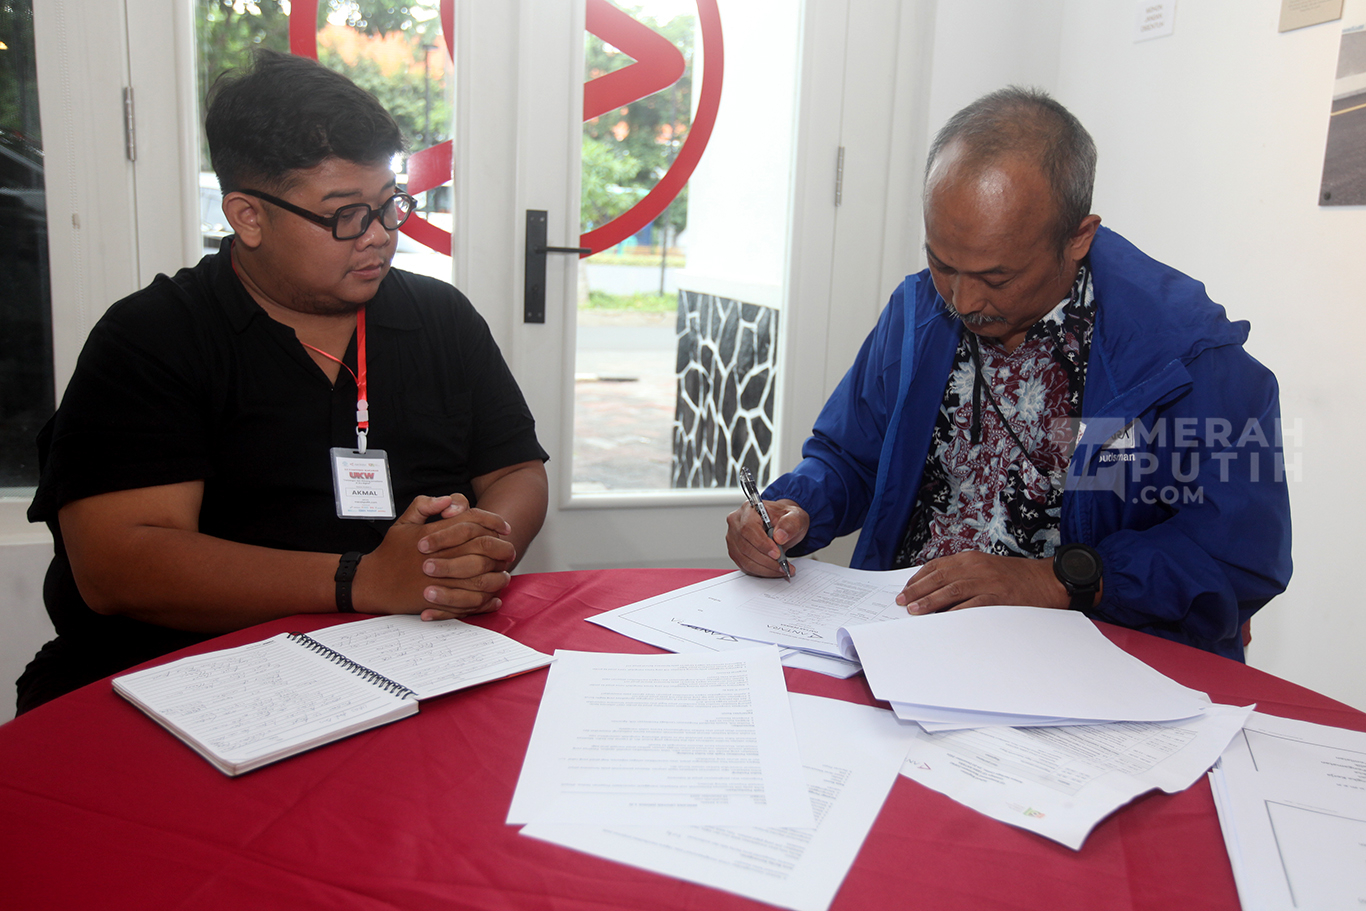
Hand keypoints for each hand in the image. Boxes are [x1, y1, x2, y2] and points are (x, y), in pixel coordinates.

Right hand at [354, 494, 513, 619]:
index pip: (471, 522)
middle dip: (502, 548)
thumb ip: (425, 505)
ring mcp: (440, 580)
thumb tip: (447, 500)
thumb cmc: (389, 552)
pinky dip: (485, 601)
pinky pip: (469, 602)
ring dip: (497, 576)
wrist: (372, 583)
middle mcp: (440, 555)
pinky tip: (493, 599)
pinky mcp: (438, 600)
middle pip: (482, 548)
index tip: (505, 528)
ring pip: (480, 577)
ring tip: (504, 574)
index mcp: (434, 534)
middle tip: (510, 551)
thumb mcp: (403, 522)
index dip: (493, 523)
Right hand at [726, 498, 808, 576]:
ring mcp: (734, 538)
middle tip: (783, 566)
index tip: (776, 554)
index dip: (761, 543)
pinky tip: (772, 570)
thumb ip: (790, 523)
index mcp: (749, 509)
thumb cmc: (785, 519)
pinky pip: (745, 566)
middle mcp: (737, 523)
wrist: (783, 526)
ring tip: (781, 569)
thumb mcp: (795, 516)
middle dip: (766, 560)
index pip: (748, 528)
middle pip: (745, 546)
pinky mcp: (736, 551)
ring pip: (744, 559)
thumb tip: (780, 536)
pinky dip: (760, 571)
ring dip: (764, 568)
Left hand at [894, 551, 1069, 613]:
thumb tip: (936, 590)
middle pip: (940, 577)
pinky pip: (973, 606)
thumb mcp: (987, 568)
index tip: (906, 589)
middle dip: (918, 590)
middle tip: (903, 601)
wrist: (1048, 581)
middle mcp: (977, 567)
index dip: (918, 578)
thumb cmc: (1016, 577)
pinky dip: (956, 613)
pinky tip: (943, 620)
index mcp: (972, 559)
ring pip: (952, 590)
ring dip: (930, 601)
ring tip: (915, 610)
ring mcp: (988, 582)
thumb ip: (963, 575)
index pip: (937, 566)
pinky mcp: (999, 598)